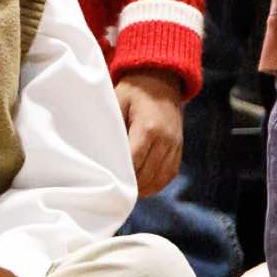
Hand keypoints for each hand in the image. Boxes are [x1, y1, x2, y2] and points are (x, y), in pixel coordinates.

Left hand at [114, 71, 184, 196]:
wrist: (160, 82)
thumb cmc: (132, 92)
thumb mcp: (115, 102)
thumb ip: (110, 125)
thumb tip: (96, 148)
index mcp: (148, 128)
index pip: (134, 161)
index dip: (120, 174)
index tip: (106, 181)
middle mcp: (166, 140)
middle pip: (147, 173)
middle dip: (130, 185)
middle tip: (111, 191)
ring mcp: (175, 145)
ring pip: (159, 177)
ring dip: (143, 188)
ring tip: (125, 193)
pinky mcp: (179, 149)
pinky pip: (169, 174)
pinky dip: (156, 184)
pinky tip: (142, 188)